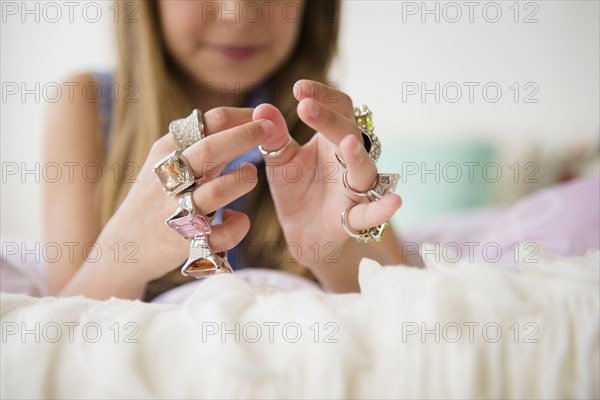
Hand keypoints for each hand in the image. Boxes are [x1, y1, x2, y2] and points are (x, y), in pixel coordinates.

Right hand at [95, 107, 272, 282]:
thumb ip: (202, 143)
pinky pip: (221, 234)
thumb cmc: (157, 195)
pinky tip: (237, 218)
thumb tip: (248, 120)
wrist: (124, 244)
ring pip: (218, 192)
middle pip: (211, 149)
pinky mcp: (183, 241)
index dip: (243, 116)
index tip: (266, 117)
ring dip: (243, 181)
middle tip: (270, 132)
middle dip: (246, 137)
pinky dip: (238, 225)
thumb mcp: (169, 161)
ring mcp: (174, 210)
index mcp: (166, 150)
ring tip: (250, 175)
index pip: (208, 122)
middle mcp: (168, 177)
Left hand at [252, 80, 401, 271]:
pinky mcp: (355, 218)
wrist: (303, 233)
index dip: (322, 95)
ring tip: (347, 143)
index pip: (338, 107)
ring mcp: (356, 188)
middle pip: (349, 131)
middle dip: (329, 119)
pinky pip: (371, 213)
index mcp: (332, 139)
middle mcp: (350, 159)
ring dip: (356, 155)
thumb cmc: (298, 190)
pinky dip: (382, 209)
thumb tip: (262, 109)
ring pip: (362, 167)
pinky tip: (395, 202)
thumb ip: (274, 137)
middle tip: (305, 107)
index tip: (298, 88)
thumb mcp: (282, 161)